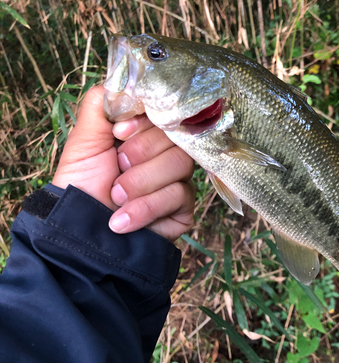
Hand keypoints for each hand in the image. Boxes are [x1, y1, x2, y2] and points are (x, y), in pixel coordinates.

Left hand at [52, 85, 194, 240]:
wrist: (79, 232)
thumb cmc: (81, 184)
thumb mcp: (84, 139)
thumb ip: (102, 103)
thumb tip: (125, 78)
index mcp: (146, 134)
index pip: (166, 112)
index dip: (145, 122)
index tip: (119, 132)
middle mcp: (165, 155)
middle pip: (177, 137)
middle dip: (140, 154)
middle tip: (116, 168)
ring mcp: (177, 182)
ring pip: (181, 164)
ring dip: (141, 182)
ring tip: (115, 197)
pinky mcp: (183, 209)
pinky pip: (180, 196)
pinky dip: (146, 207)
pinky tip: (122, 220)